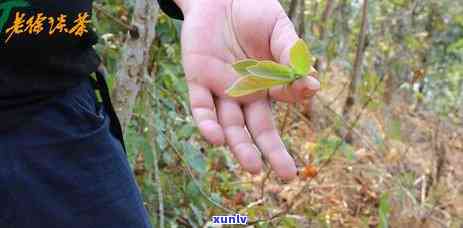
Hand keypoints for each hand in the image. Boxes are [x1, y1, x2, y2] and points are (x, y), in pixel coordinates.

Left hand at [174, 0, 319, 179]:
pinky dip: (206, 123)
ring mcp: (221, 89)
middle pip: (257, 128)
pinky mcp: (197, 80)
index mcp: (267, 83)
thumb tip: (311, 82)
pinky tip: (216, 138)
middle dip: (271, 152)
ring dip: (239, 146)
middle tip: (287, 175)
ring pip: (230, 125)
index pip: (283, 101)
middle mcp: (245, 93)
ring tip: (252, 167)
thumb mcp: (278, 29)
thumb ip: (291, 53)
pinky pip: (200, 107)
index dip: (295, 96)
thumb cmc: (253, 12)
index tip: (306, 88)